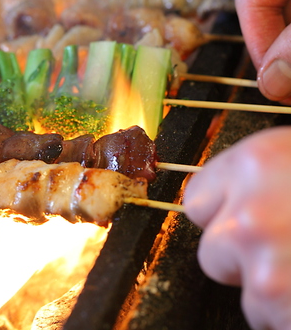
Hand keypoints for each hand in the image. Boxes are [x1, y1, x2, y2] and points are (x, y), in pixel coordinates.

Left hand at [184, 126, 290, 329]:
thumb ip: (262, 174)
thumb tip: (236, 193)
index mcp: (254, 165)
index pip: (197, 198)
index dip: (221, 212)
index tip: (240, 216)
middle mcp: (248, 215)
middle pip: (211, 249)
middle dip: (241, 256)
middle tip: (284, 246)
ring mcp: (265, 268)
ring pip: (245, 291)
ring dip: (273, 289)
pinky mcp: (282, 307)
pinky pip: (272, 319)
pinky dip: (289, 313)